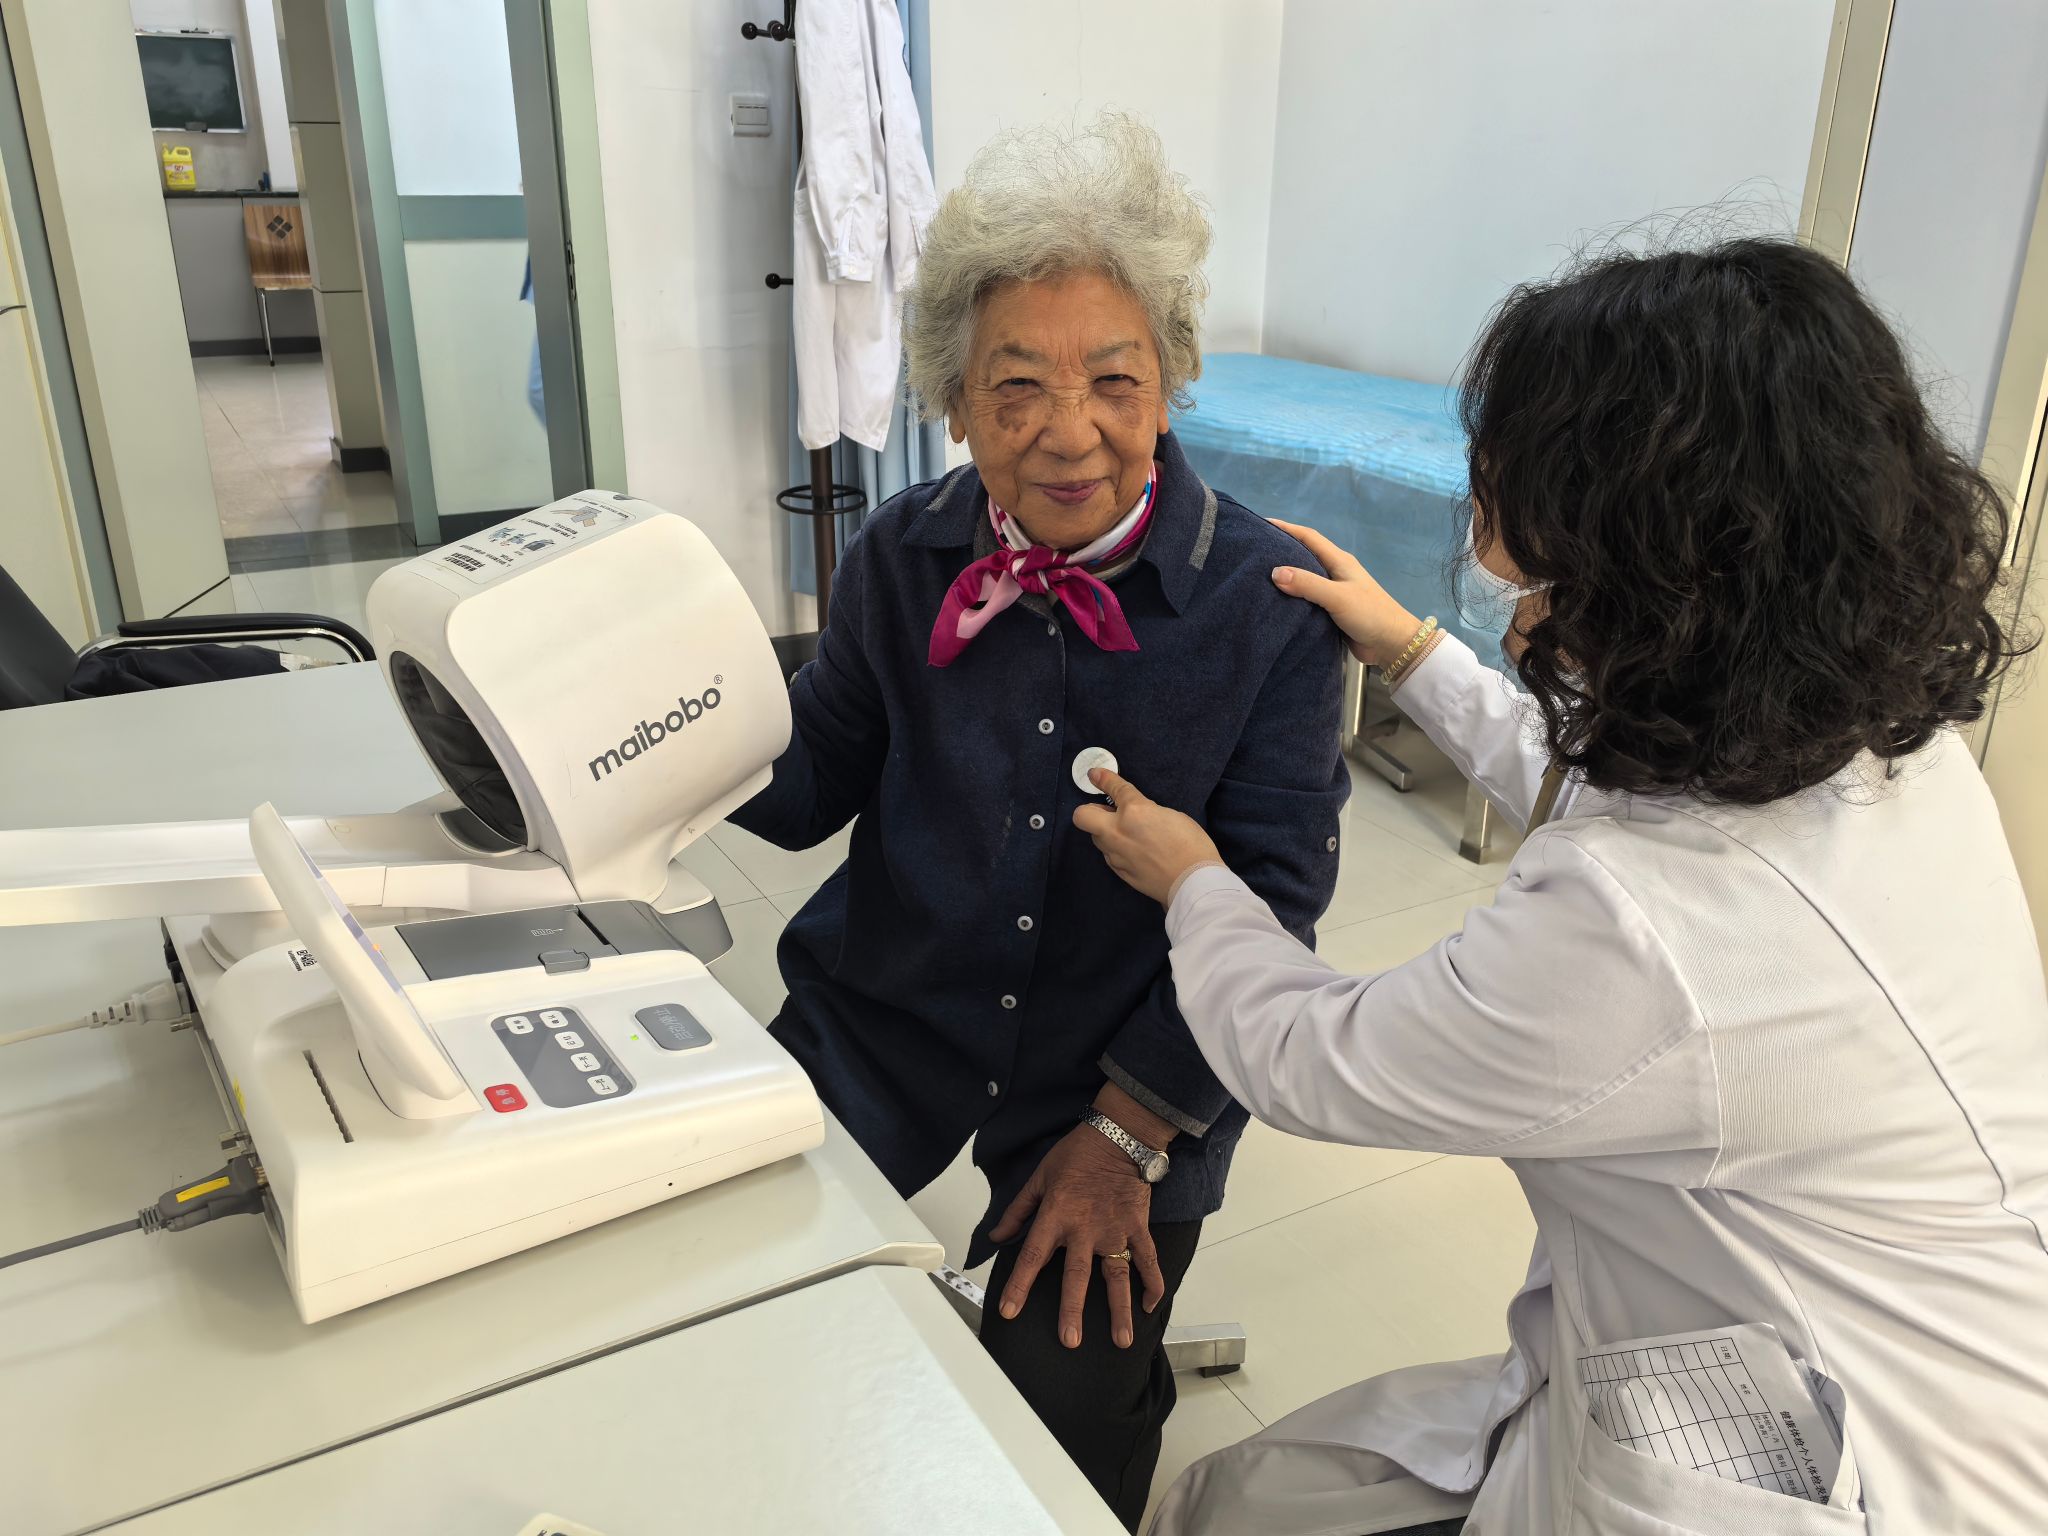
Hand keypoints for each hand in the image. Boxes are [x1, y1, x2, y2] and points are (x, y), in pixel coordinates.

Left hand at [988, 1118, 1165, 1349]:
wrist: (1118, 1135)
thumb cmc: (1075, 1154)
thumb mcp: (1039, 1177)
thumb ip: (1018, 1210)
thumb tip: (997, 1236)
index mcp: (1055, 1216)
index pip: (1032, 1256)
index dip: (1019, 1285)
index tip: (1010, 1311)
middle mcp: (1084, 1229)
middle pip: (1076, 1275)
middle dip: (1072, 1310)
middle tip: (1070, 1340)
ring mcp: (1114, 1230)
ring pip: (1116, 1276)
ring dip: (1119, 1309)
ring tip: (1121, 1340)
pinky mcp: (1137, 1226)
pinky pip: (1147, 1259)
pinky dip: (1152, 1283)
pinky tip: (1149, 1307)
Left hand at [1073, 769, 1222, 905]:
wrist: (1193, 882)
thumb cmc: (1191, 844)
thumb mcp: (1171, 815)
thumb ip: (1146, 810)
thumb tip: (1134, 813)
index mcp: (1134, 811)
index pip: (1113, 788)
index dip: (1103, 778)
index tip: (1095, 775)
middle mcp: (1117, 832)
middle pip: (1082, 816)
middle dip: (1090, 811)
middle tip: (1108, 813)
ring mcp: (1115, 854)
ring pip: (1096, 838)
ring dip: (1106, 832)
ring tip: (1129, 835)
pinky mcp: (1119, 871)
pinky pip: (1110, 855)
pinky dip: (1117, 850)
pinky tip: (1136, 853)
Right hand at [1268, 519, 1422, 665]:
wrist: (1392, 644)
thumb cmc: (1369, 614)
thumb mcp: (1337, 596)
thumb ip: (1307, 584)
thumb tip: (1275, 572)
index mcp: (1339, 561)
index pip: (1309, 537)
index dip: (1286, 528)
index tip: (1263, 523)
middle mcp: (1335, 572)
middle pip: (1304, 555)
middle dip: (1282, 550)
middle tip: (1255, 550)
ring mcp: (1333, 592)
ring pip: (1304, 579)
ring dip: (1285, 576)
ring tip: (1259, 576)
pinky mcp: (1331, 611)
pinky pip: (1306, 599)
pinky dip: (1291, 598)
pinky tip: (1276, 602)